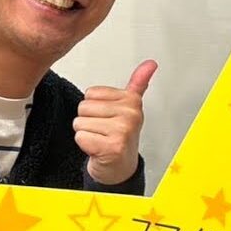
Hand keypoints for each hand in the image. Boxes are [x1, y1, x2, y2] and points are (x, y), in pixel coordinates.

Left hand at [75, 59, 155, 184]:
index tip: (109, 118)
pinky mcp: (111, 147)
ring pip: (80, 123)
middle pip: (83, 107)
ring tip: (101, 139)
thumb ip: (138, 83)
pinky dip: (85, 146)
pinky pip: (80, 137)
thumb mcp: (129, 106)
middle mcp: (130, 115)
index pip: (91, 93)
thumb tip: (150, 64)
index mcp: (132, 101)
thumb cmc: (121, 136)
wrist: (120, 167)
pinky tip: (98, 148)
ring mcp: (122, 131)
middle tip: (103, 131)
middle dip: (89, 121)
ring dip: (86, 134)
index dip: (94, 107)